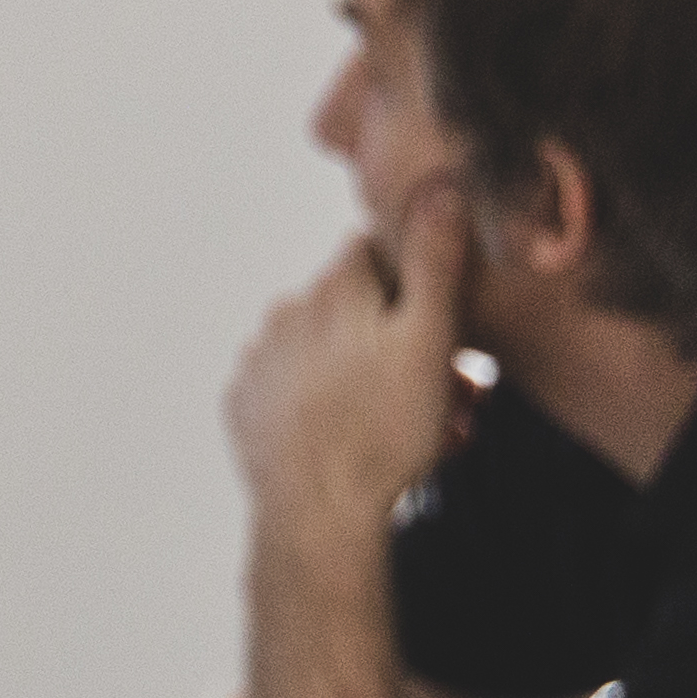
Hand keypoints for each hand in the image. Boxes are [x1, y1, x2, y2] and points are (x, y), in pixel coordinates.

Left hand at [225, 187, 471, 541]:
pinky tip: (357, 434)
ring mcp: (259, 359)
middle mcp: (286, 311)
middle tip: (450, 396)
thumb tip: (438, 186)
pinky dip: (327, 403)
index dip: (422, 286)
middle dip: (402, 340)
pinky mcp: (245, 404)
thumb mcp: (429, 339)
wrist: (317, 511)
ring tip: (410, 427)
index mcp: (334, 288)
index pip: (380, 251)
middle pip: (357, 307)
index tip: (447, 330)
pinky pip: (295, 389)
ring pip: (327, 350)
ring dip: (370, 375)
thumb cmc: (384, 429)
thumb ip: (434, 260)